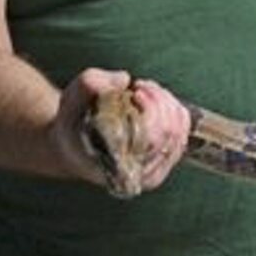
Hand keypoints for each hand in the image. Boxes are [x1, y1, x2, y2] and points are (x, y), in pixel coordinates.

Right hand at [54, 69, 190, 195]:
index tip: (136, 91)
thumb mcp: (71, 100)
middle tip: (140, 86)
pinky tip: (157, 98)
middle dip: (159, 101)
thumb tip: (123, 80)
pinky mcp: (166, 161)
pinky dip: (174, 109)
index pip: (151, 140)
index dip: (152, 110)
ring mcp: (156, 170)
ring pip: (179, 130)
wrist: (75, 145)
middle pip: (169, 133)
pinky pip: (183, 132)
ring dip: (167, 102)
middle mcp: (138, 176)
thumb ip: (88, 84)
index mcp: (114, 168)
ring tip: (145, 90)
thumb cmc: (73, 124)